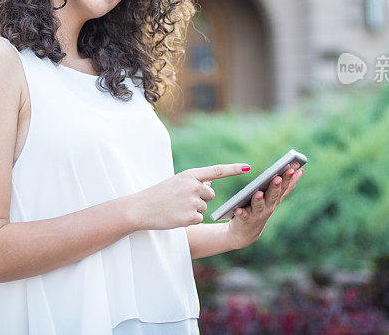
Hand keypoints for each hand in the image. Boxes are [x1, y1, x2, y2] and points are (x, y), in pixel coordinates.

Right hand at [131, 163, 250, 230]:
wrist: (140, 209)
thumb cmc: (158, 195)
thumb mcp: (176, 183)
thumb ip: (194, 182)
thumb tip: (210, 184)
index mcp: (189, 175)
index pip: (217, 171)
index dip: (233, 169)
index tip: (248, 167)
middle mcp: (193, 186)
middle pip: (210, 195)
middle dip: (200, 199)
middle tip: (181, 201)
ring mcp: (192, 202)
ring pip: (204, 208)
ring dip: (193, 210)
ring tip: (176, 208)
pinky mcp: (191, 217)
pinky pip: (199, 219)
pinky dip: (190, 220)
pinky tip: (177, 217)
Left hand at [227, 164, 303, 248]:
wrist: (246, 232)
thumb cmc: (261, 209)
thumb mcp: (274, 197)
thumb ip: (286, 186)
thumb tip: (299, 170)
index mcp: (275, 199)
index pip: (283, 187)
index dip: (288, 178)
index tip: (292, 168)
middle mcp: (268, 207)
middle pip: (273, 195)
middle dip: (276, 186)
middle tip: (278, 178)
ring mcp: (257, 214)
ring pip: (259, 206)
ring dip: (259, 200)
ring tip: (258, 193)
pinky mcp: (245, 220)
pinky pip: (243, 216)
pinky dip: (241, 213)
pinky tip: (237, 210)